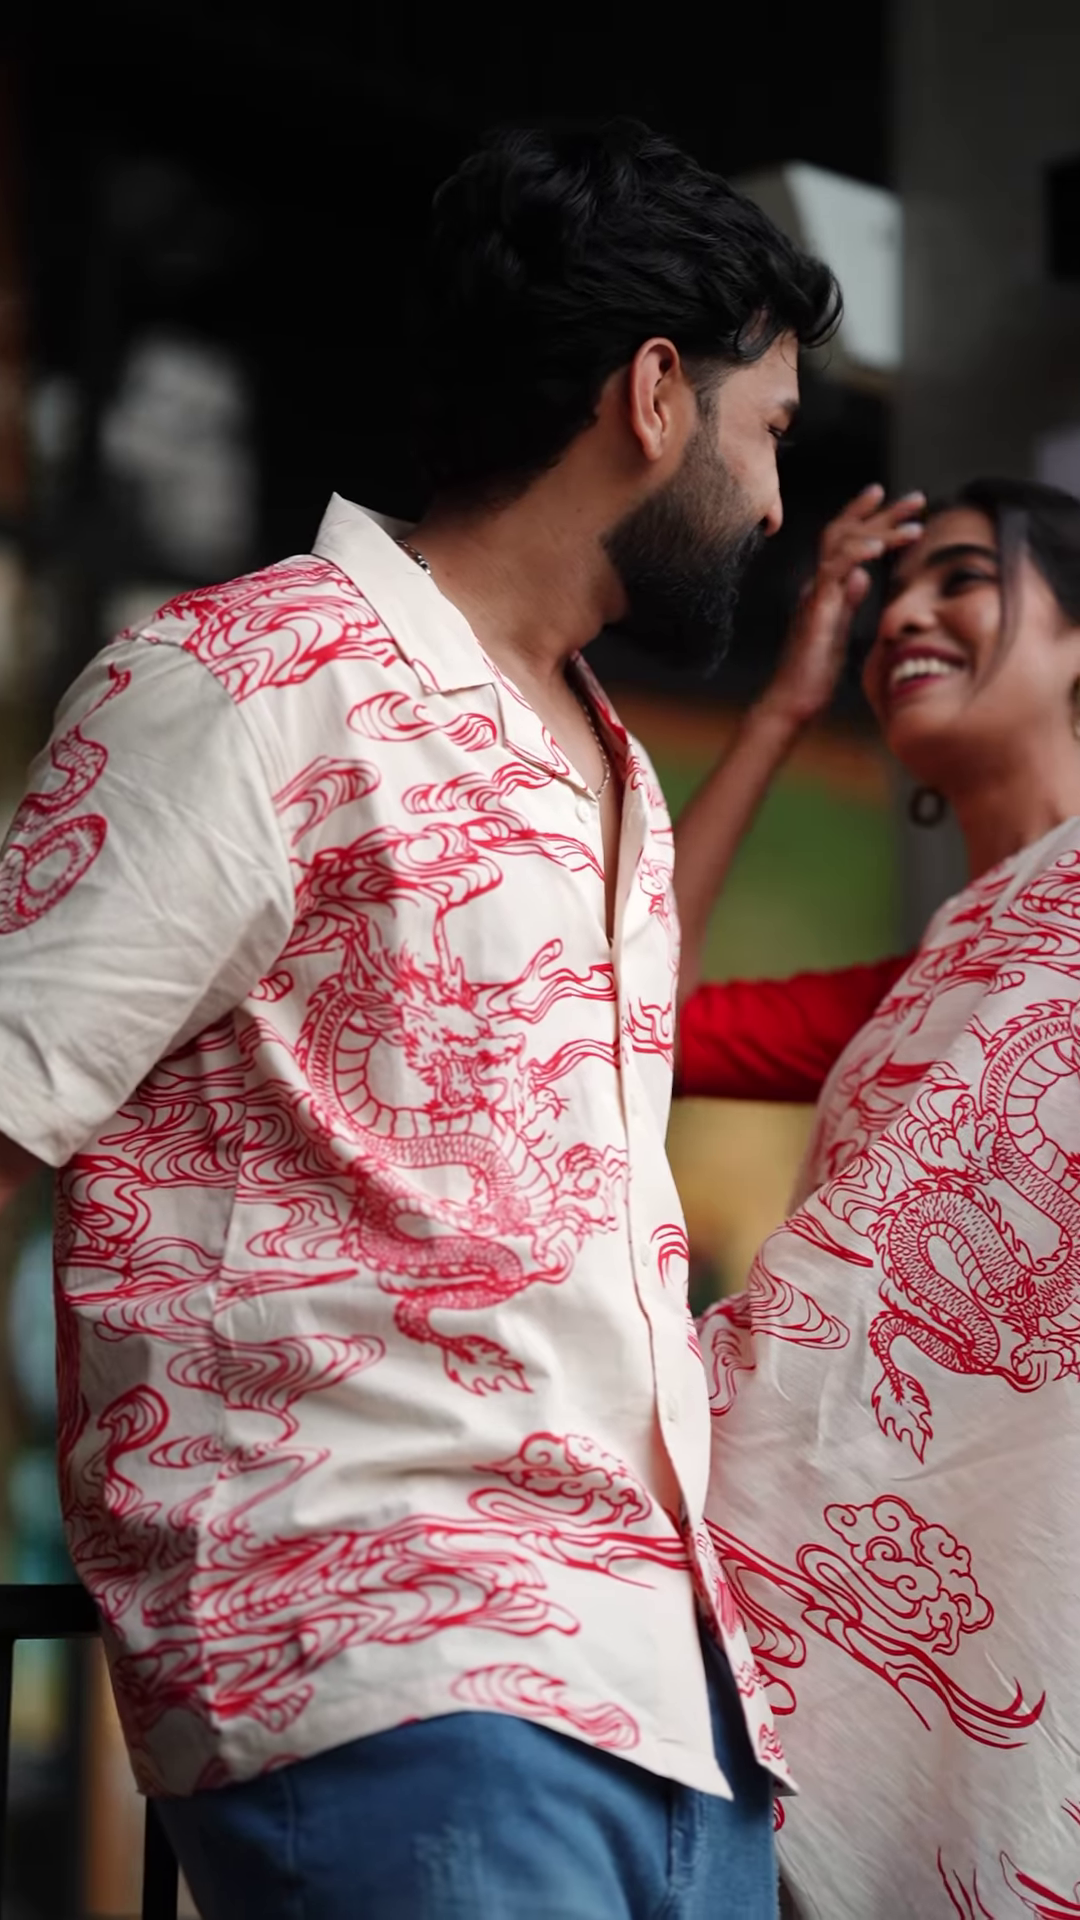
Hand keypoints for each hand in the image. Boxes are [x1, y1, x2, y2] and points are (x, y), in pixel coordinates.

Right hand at [758, 485, 924, 728]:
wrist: (793, 702)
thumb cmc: (814, 674)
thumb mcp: (840, 632)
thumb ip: (849, 602)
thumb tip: (862, 576)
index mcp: (827, 588)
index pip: (846, 540)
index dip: (869, 517)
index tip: (894, 500)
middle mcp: (818, 584)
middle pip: (847, 532)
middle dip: (883, 512)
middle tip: (918, 498)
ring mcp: (815, 594)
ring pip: (842, 544)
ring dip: (881, 531)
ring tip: (914, 525)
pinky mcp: (815, 609)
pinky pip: (833, 571)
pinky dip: (856, 554)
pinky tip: (878, 547)